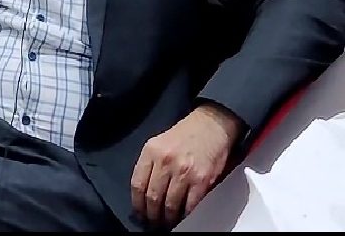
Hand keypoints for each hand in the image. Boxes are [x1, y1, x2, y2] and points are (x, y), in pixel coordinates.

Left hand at [130, 103, 242, 227]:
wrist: (212, 125)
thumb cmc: (185, 135)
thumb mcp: (159, 143)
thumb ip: (151, 165)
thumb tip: (144, 192)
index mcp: (151, 151)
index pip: (137, 184)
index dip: (137, 203)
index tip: (139, 213)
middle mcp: (165, 162)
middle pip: (152, 197)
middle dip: (151, 214)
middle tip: (152, 222)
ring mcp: (184, 172)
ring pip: (170, 204)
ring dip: (167, 218)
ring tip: (166, 223)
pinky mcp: (202, 180)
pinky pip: (190, 205)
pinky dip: (185, 216)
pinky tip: (182, 218)